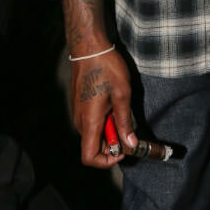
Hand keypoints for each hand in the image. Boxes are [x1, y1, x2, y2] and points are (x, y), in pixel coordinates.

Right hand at [70, 49, 137, 167]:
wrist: (89, 48)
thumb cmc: (106, 68)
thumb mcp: (122, 94)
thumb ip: (125, 122)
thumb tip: (130, 144)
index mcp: (89, 122)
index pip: (89, 157)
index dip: (106, 161)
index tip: (123, 148)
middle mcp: (80, 122)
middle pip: (93, 147)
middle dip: (112, 143)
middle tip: (128, 127)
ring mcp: (78, 114)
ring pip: (94, 134)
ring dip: (109, 130)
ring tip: (121, 110)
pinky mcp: (80, 106)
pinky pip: (91, 123)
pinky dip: (104, 121)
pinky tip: (114, 104)